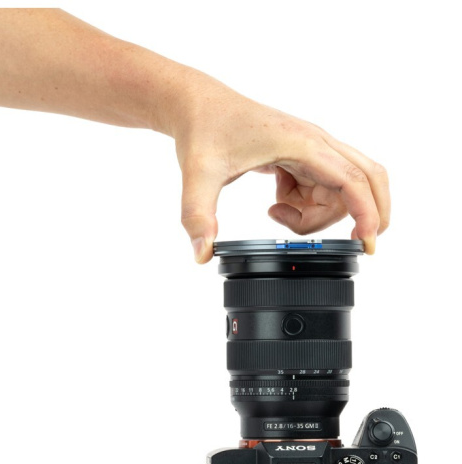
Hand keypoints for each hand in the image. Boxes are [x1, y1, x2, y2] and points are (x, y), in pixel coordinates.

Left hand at [174, 86, 389, 262]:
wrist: (199, 107)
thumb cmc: (204, 130)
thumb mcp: (199, 175)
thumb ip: (199, 216)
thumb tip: (202, 254)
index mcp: (302, 144)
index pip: (352, 179)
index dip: (367, 213)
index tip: (367, 244)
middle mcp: (315, 144)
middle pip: (363, 180)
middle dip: (364, 213)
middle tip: (352, 242)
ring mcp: (310, 150)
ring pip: (339, 190)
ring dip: (315, 214)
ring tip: (275, 211)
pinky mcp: (301, 157)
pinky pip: (320, 188)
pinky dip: (304, 205)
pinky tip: (276, 198)